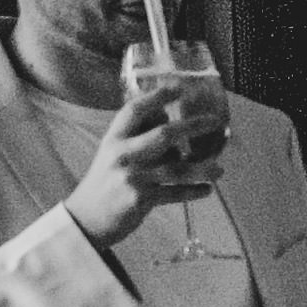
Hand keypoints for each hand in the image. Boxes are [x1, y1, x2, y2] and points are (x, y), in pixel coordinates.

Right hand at [66, 76, 212, 245]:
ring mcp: (132, 177)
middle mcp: (122, 155)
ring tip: (220, 170)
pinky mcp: (140, 199)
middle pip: (163, 135)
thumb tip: (167, 117)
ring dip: (202, 169)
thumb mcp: (114, 153)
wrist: (86, 218)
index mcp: (114, 139)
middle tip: (215, 121)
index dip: (155, 98)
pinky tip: (207, 190)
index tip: (177, 88)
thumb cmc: (107, 182)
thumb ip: (137, 137)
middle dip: (193, 126)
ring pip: (176, 169)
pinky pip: (175, 193)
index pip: (133, 111)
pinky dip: (194, 191)